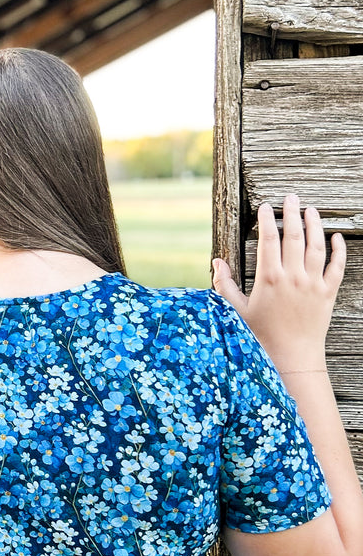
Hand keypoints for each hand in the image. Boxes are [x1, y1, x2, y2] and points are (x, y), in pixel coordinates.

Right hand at [212, 193, 345, 372]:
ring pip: (317, 246)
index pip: (268, 240)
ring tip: (311, 210)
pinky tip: (336, 237)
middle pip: (294, 236)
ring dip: (314, 225)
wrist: (292, 358)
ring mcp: (313, 284)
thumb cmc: (261, 336)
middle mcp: (294, 277)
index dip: (267, 220)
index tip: (265, 207)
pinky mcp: (328, 293)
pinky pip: (337, 266)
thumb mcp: (237, 310)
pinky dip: (339, 250)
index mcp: (269, 279)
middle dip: (292, 213)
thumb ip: (225, 285)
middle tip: (290, 197)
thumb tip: (217, 262)